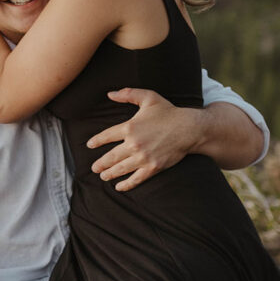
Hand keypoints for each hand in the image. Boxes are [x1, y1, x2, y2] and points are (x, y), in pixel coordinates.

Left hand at [86, 88, 200, 190]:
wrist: (189, 128)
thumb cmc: (168, 112)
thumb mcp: (148, 97)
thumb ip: (128, 94)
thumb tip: (110, 93)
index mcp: (130, 127)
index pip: (106, 136)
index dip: (96, 141)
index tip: (90, 145)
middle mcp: (134, 143)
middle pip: (111, 156)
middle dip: (100, 163)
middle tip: (94, 167)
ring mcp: (143, 157)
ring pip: (120, 169)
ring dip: (109, 174)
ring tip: (103, 176)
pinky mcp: (153, 167)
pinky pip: (136, 179)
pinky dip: (126, 184)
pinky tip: (119, 187)